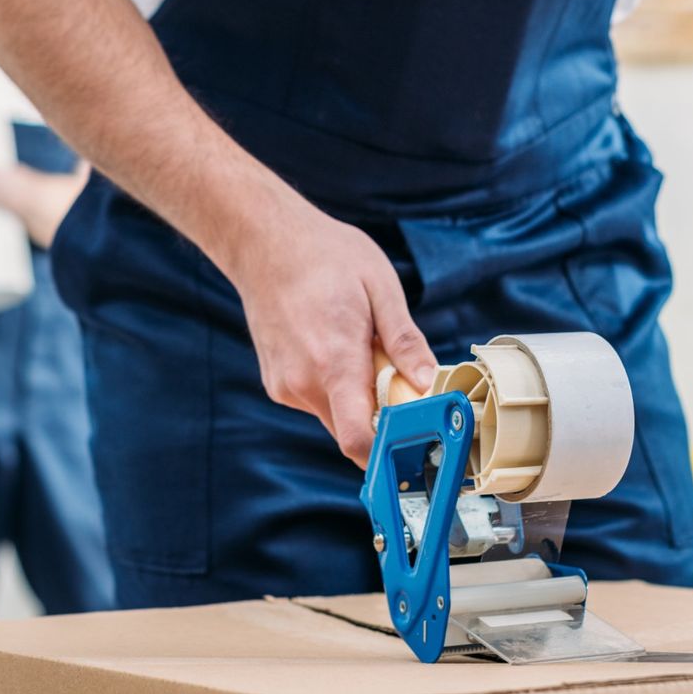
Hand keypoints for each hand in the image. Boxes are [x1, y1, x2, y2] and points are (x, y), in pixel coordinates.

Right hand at [225, 197, 436, 465]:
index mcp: (334, 361)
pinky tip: (332, 344)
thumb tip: (429, 381)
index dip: (389, 453)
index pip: (358, 440)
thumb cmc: (324, 255)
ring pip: (335, 416)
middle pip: (353, 432)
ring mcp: (285, 386)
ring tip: (357, 346)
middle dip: (380, 416)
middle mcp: (303, 382)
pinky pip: (316, 400)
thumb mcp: (380, 286)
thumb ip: (404, 341)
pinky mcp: (276, 383)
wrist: (263, 241)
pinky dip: (334, 386)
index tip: (415, 439)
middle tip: (395, 374)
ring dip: (357, 397)